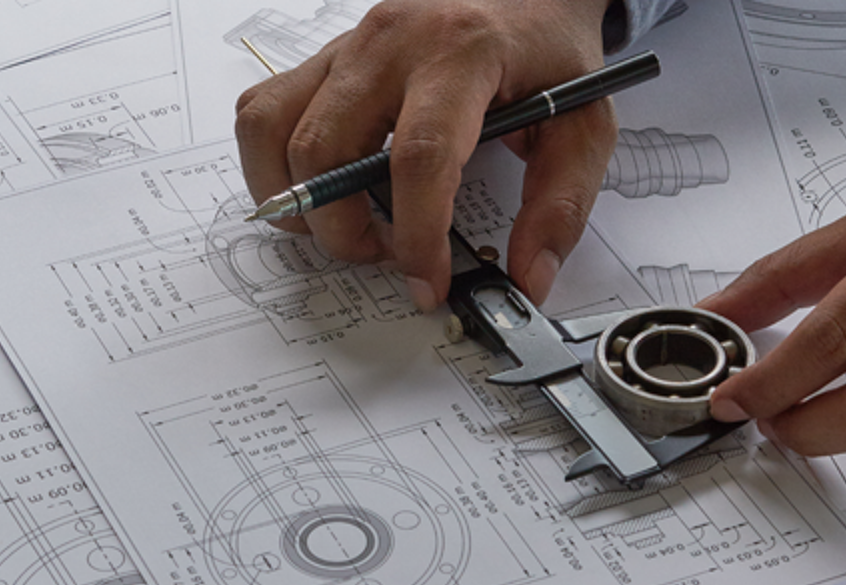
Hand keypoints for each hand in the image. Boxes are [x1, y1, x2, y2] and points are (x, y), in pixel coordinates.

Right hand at [235, 0, 618, 310]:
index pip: (419, 155)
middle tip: (387, 256)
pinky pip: (262, 110)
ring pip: (274, 131)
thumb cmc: (548, 49)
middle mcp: (390, 42)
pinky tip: (317, 188)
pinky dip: (271, 163)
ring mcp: (347, 45)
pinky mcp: (324, 55)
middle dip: (345, 231)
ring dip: (296, 203)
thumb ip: (561, 204)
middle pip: (327, 150)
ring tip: (345, 228)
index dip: (416, 233)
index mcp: (461, 53)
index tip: (428, 280)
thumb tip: (528, 278)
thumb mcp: (583, 121)